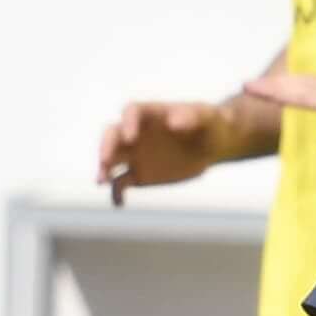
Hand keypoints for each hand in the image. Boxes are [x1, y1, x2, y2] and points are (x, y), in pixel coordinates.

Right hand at [97, 99, 229, 196]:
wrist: (213, 145)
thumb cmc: (212, 123)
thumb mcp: (209, 116)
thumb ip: (194, 115)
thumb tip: (174, 122)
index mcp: (151, 114)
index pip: (131, 111)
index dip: (128, 123)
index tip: (131, 138)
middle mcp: (137, 133)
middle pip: (112, 135)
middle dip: (106, 147)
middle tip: (105, 160)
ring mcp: (135, 154)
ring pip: (111, 160)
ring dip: (104, 169)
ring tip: (102, 181)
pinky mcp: (138, 175)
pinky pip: (121, 184)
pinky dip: (117, 193)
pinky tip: (119, 203)